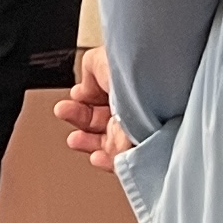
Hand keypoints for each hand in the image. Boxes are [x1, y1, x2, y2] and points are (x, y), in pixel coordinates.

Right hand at [58, 43, 131, 166]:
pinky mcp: (141, 149)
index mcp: (125, 85)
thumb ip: (88, 75)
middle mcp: (133, 107)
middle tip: (65, 113)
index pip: (100, 96)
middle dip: (78, 118)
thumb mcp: (101, 61)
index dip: (83, 99)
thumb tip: (82, 90)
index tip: (73, 98)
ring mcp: (137, 129)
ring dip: (87, 142)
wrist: (157, 86)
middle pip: (100, 120)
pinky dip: (107, 160)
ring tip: (75, 139)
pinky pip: (122, 160)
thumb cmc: (138, 68)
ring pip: (108, 142)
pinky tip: (96, 155)